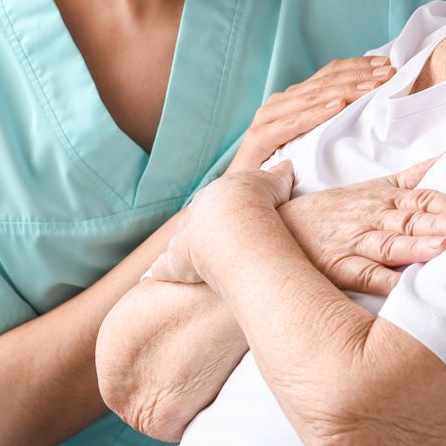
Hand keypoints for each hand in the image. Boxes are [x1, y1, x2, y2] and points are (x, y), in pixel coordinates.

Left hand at [146, 163, 297, 284]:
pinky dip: (163, 272)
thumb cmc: (256, 201)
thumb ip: (279, 175)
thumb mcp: (273, 183)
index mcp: (215, 197)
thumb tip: (288, 167)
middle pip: (192, 223)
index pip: (214, 204)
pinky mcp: (175, 263)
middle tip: (206, 244)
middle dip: (197, 231)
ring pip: (177, 245)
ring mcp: (182, 239)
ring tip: (188, 265)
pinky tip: (157, 278)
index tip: (225, 220)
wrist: (236, 219)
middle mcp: (195, 216)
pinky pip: (164, 268)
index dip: (220, 212)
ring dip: (182, 253)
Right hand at [229, 57, 394, 172]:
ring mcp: (267, 118)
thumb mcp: (313, 143)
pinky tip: (337, 107)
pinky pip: (290, 124)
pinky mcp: (258, 139)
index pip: (330, 74)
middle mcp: (280, 103)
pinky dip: (314, 114)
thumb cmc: (281, 171)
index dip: (358, 67)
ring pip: (311, 98)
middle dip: (358, 76)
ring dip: (344, 90)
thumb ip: (331, 124)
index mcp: (294, 100)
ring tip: (370, 88)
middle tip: (388, 74)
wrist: (242, 194)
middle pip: (324, 82)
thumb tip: (372, 112)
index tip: (388, 66)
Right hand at [279, 158, 445, 295]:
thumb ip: (410, 177)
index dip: (445, 202)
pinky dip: (384, 281)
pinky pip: (364, 275)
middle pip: (409, 220)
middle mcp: (371, 219)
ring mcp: (354, 244)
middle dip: (438, 222)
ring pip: (389, 245)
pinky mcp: (338, 268)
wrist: (279, 227)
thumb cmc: (334, 211)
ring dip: (416, 247)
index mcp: (382, 199)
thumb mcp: (371, 187)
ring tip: (443, 248)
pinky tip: (405, 288)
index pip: (419, 198)